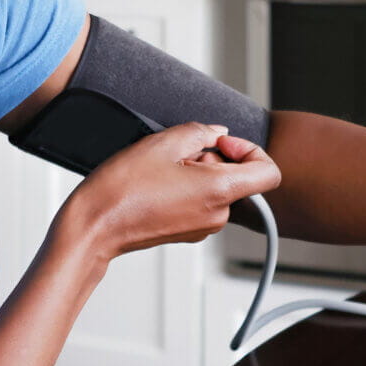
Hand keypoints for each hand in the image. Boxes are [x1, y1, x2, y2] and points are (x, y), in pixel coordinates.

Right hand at [51, 123, 280, 264]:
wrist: (96, 226)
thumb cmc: (123, 188)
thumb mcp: (164, 143)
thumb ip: (200, 132)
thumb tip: (217, 133)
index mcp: (219, 192)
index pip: (269, 173)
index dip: (250, 150)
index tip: (220, 143)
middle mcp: (218, 215)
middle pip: (238, 178)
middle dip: (214, 158)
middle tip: (178, 155)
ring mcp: (203, 227)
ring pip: (217, 189)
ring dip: (197, 172)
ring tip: (163, 170)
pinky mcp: (188, 232)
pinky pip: (201, 203)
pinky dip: (187, 188)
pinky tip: (158, 184)